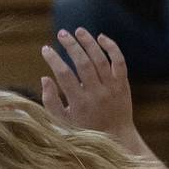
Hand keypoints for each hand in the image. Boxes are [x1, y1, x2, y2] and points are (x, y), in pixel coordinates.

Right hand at [41, 25, 137, 145]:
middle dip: (71, 45)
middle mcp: (97, 94)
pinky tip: (100, 37)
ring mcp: (112, 88)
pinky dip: (111, 47)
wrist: (117, 139)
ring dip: (89, 42)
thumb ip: (50, 101)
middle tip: (61, 33)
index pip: (64, 75)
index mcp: (79, 103)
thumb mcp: (62, 122)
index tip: (45, 49)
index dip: (53, 59)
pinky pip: (119, 62)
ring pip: (100, 59)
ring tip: (78, 30)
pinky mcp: (123, 85)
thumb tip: (45, 77)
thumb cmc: (84, 131)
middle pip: (83, 63)